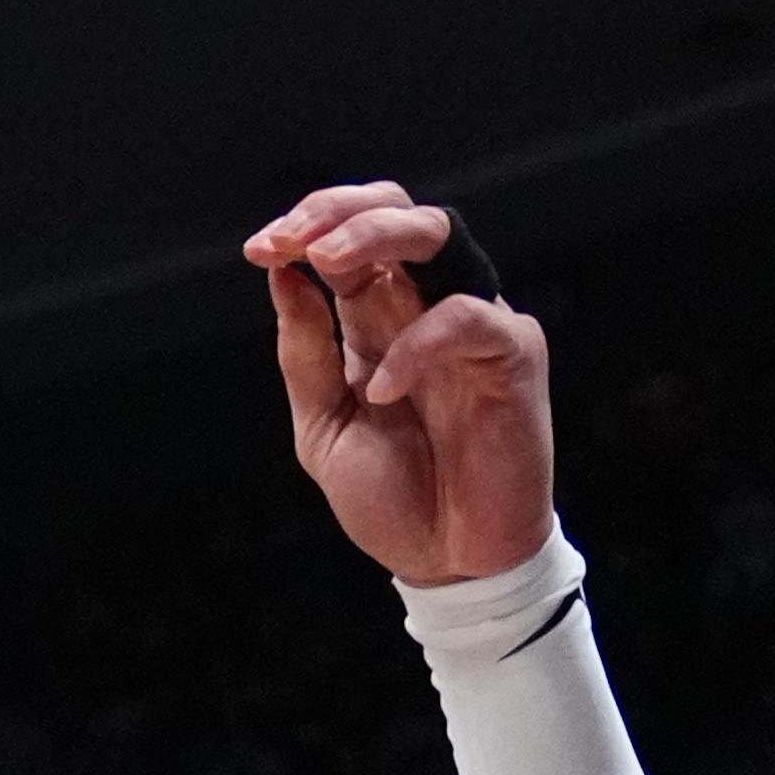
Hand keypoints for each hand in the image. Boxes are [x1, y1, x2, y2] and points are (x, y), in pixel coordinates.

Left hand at [247, 186, 553, 587]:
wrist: (449, 564)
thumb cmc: (395, 500)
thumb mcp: (325, 428)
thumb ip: (306, 356)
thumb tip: (282, 276)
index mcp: (380, 318)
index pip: (350, 239)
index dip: (307, 229)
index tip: (260, 248)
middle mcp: (427, 305)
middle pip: (397, 211)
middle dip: (339, 211)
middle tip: (291, 238)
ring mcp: (475, 321)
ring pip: (440, 233)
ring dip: (378, 233)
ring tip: (326, 258)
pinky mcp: (514, 352)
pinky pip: (466, 318)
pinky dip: (416, 346)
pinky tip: (380, 391)